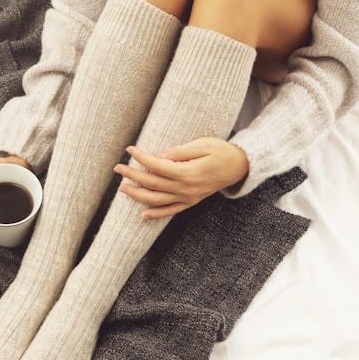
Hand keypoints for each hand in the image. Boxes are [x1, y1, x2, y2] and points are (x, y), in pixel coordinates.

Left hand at [113, 137, 248, 219]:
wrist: (240, 167)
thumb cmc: (221, 151)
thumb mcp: (202, 144)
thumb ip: (179, 152)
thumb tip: (159, 157)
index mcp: (188, 172)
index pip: (157, 166)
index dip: (141, 158)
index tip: (129, 149)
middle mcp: (186, 188)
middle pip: (152, 183)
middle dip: (133, 175)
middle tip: (118, 168)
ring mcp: (188, 197)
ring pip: (157, 200)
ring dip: (138, 195)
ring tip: (123, 188)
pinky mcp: (191, 202)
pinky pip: (170, 211)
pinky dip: (156, 214)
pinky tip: (142, 215)